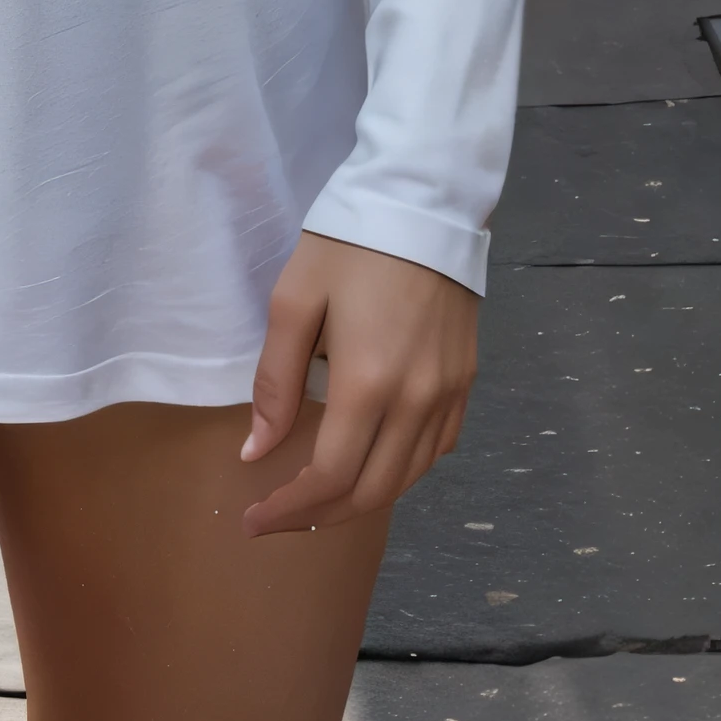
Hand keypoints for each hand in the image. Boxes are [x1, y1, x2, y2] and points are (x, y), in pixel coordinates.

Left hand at [239, 232, 476, 537]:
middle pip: (371, 492)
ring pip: (407, 479)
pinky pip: (436, 451)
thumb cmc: (348, 244)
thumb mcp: (294, 301)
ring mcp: (448, 394)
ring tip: (319, 498)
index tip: (254, 520)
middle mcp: (417, 401)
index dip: (291, 509)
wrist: (423, 200)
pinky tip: (374, 462)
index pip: (330, 478)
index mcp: (368, 383)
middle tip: (279, 518)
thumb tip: (256, 452)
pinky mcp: (466, 381)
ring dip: (361, 500)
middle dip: (320, 516)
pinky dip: (401, 472)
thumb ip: (276, 382)